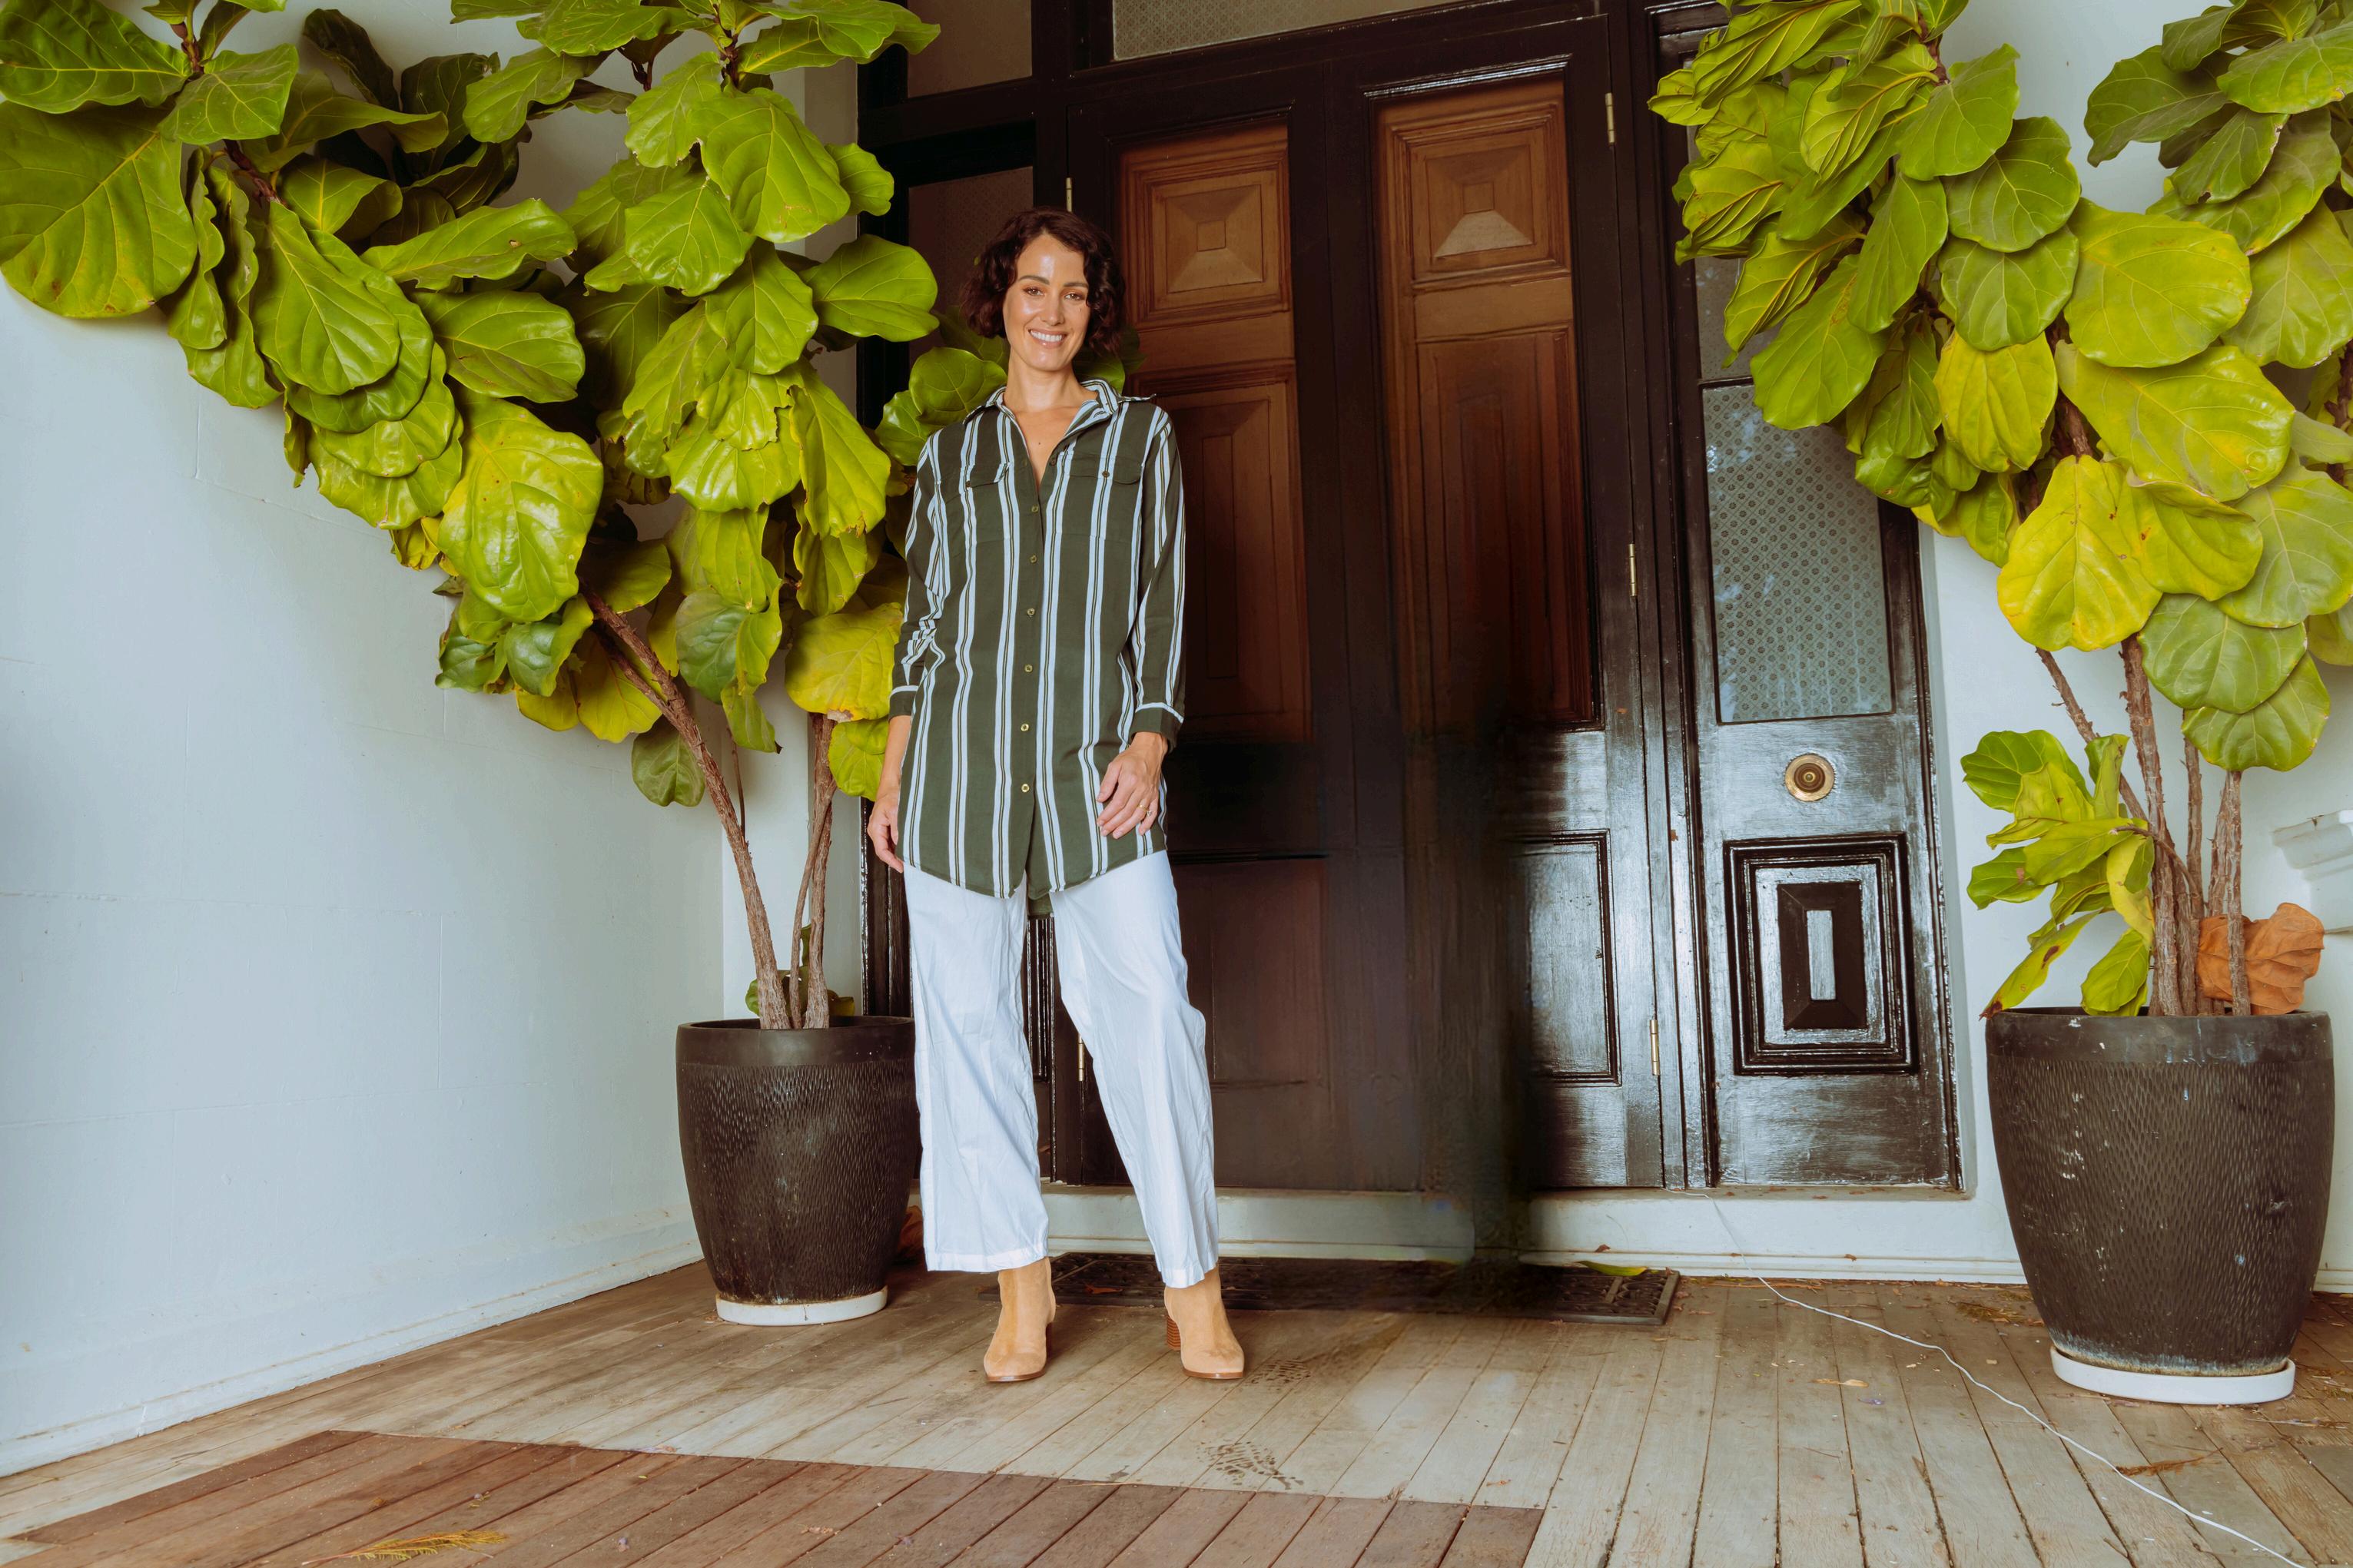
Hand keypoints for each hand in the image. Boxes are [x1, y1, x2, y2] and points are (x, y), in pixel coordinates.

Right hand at [868, 713, 914, 870]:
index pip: (882, 851)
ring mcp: (882, 829)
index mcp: (875, 828)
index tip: (903, 867)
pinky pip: (893, 841)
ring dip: (899, 853)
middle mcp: (877, 830)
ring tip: (911, 859)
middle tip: (910, 865)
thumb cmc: (892, 795)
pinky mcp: (888, 827)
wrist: (893, 783)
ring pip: (889, 847)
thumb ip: (897, 828)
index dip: (892, 861)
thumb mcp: (896, 811)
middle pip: (885, 851)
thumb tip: (900, 844)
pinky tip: (909, 847)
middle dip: (896, 859)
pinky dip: (900, 846)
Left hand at [1096, 732, 1167, 838]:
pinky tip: (1140, 832)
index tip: (1100, 822)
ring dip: (1127, 827)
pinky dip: (1147, 823)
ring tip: (1117, 834)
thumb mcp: (1114, 765)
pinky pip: (1153, 812)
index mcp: (1130, 781)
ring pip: (1138, 815)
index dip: (1108, 815)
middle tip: (1105, 832)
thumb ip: (1107, 783)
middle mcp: (1141, 789)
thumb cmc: (1130, 758)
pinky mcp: (1155, 795)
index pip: (1117, 803)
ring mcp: (1149, 793)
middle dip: (1114, 824)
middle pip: (1127, 812)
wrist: (1149, 751)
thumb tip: (1100, 799)